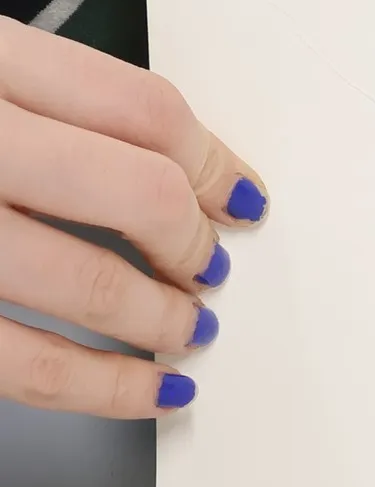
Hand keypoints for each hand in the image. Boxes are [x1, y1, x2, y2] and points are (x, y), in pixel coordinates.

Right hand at [0, 18, 265, 416]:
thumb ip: (40, 97)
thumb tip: (176, 169)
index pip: (142, 109)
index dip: (213, 161)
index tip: (241, 198)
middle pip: (136, 193)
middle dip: (191, 243)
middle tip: (209, 268)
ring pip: (85, 286)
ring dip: (158, 318)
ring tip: (185, 329)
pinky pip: (19, 365)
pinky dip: (101, 387)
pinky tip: (145, 389)